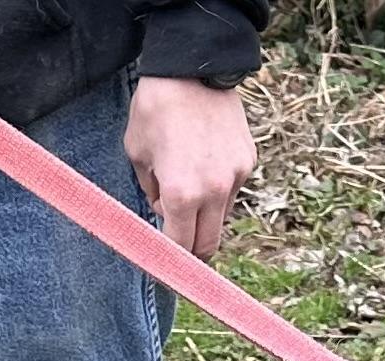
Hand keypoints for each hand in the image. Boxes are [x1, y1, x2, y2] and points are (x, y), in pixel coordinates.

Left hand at [124, 76, 256, 260]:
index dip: (171, 263)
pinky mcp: (247, 162)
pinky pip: (231, 192)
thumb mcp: (137, 153)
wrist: (193, 65)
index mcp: (182, 193)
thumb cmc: (156, 107)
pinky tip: (203, 166)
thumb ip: (150, 192)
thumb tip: (162, 214)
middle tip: (177, 243)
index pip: (181, 248)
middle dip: (192, 251)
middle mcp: (214, 191)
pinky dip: (216, 192)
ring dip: (204, 219)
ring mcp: (235, 177)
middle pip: (208, 245)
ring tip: (187, 191)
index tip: (165, 270)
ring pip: (221, 219)